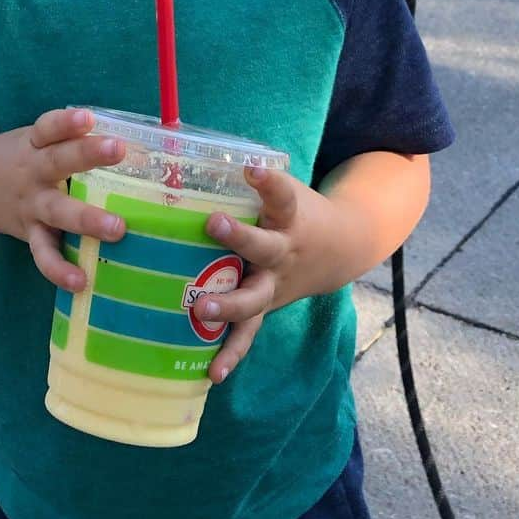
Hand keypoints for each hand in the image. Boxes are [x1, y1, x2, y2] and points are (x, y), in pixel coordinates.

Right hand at [1, 108, 125, 291]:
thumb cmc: (22, 158)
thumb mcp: (36, 140)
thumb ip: (73, 141)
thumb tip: (140, 141)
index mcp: (35, 143)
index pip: (48, 127)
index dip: (67, 122)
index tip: (88, 117)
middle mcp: (32, 171)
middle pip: (58, 161)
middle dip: (87, 155)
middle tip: (119, 149)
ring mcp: (30, 204)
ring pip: (57, 211)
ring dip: (86, 220)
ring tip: (117, 228)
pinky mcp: (29, 233)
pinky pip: (44, 253)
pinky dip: (59, 269)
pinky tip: (80, 281)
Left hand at [200, 166, 330, 385]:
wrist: (340, 248)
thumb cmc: (295, 211)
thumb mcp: (282, 188)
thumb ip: (241, 177)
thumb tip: (179, 145)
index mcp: (288, 215)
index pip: (281, 193)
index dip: (267, 180)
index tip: (251, 169)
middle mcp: (284, 250)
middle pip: (264, 246)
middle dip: (239, 237)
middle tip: (213, 224)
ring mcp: (275, 283)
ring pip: (253, 298)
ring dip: (228, 305)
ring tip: (201, 308)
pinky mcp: (266, 307)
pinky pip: (247, 334)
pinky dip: (231, 354)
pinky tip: (211, 373)